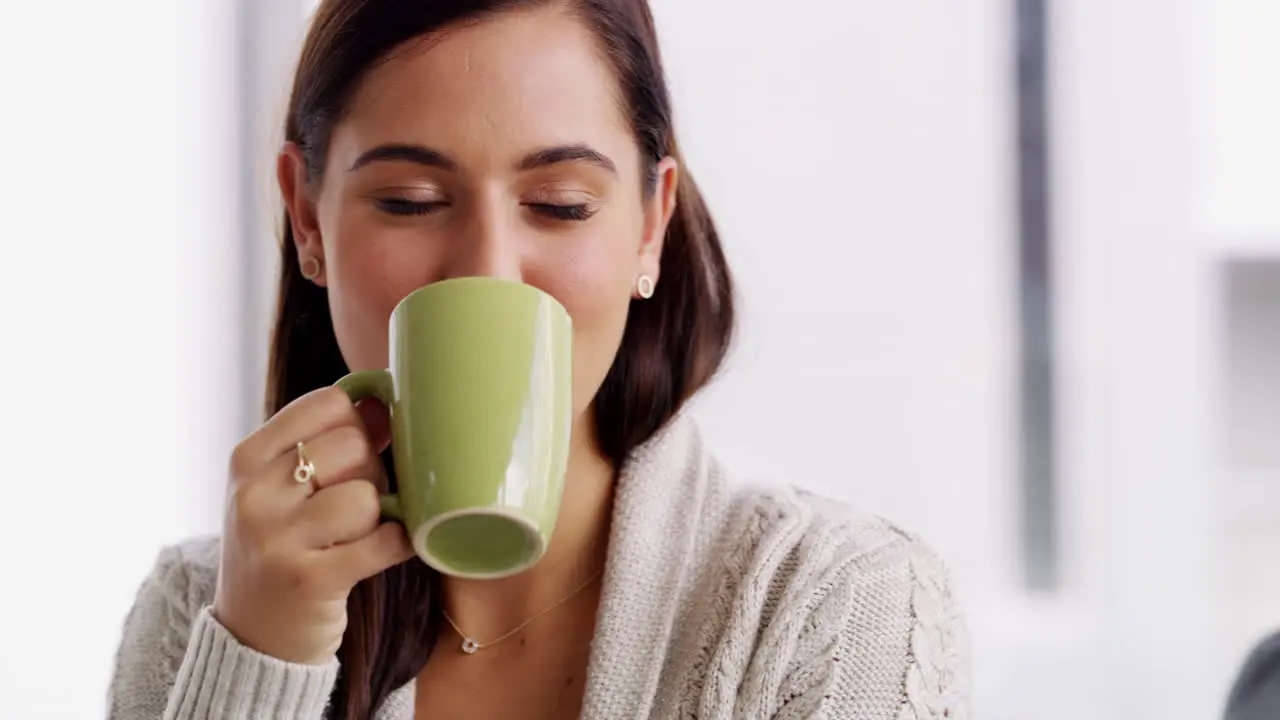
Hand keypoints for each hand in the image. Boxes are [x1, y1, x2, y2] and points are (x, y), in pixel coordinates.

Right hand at [211, 387, 413, 664]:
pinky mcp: (311, 581)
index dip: (357, 424)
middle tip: (357, 502)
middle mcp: (254, 496)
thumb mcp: (281, 487)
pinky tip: (384, 549)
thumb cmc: (280, 546)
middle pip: (352, 446)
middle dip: (371, 471)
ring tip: (357, 532)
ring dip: (377, 514)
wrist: (252, 636)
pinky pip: (385, 542)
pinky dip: (398, 543)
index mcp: (246, 459)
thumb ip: (327, 440)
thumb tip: (383, 400)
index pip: (328, 404)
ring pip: (366, 495)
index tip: (353, 453)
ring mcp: (278, 540)